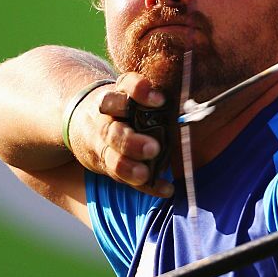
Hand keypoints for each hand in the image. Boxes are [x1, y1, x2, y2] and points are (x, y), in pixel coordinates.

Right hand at [67, 72, 174, 196]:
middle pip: (113, 130)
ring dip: (127, 166)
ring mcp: (103, 145)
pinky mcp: (107, 165)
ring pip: (111, 157)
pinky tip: (165, 189)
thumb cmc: (122, 106)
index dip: (139, 92)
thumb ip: (152, 97)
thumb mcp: (130, 92)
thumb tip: (194, 104)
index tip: (159, 100)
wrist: (83, 123)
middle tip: (152, 148)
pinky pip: (124, 178)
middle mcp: (107, 120)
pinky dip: (146, 186)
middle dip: (130, 141)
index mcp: (117, 96)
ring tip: (144, 174)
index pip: (125, 88)